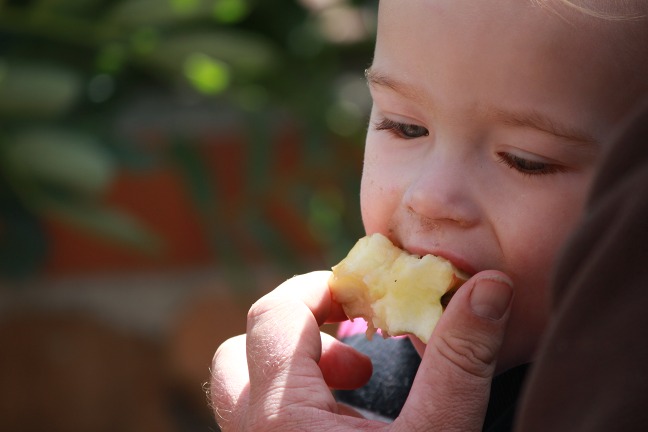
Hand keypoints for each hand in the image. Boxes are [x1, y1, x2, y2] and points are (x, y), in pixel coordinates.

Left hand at [209, 270, 512, 431]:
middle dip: (298, 332)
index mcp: (280, 418)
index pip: (273, 315)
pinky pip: (258, 420)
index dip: (315, 290)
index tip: (359, 296)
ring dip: (293, 369)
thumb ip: (460, 359)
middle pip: (244, 349)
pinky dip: (292, 402)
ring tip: (352, 388)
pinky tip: (345, 427)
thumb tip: (489, 286)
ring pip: (243, 387)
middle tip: (354, 348)